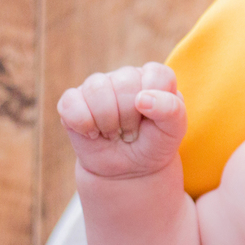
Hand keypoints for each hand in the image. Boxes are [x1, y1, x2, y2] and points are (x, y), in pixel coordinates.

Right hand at [57, 62, 186, 179]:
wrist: (129, 171)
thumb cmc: (154, 144)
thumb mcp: (174, 130)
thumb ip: (171, 109)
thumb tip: (142, 99)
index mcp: (153, 78)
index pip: (156, 74)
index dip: (157, 102)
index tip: (154, 121)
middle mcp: (125, 76)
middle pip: (125, 82)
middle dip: (130, 117)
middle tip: (131, 133)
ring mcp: (97, 86)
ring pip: (97, 88)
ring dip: (107, 121)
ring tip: (113, 134)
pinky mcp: (72, 101)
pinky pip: (70, 103)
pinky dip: (83, 124)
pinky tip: (93, 134)